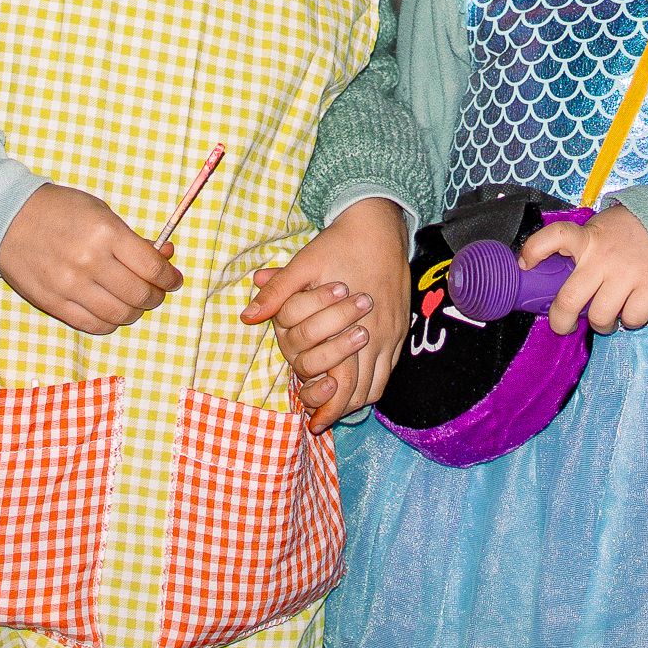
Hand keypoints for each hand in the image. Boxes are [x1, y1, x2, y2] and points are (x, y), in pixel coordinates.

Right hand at [1, 184, 178, 334]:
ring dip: (136, 312)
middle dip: (156, 296)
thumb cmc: (60, 210)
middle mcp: (89, 262)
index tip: (174, 279)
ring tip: (136, 303)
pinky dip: (111, 323)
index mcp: (106, 233)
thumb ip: (133, 240)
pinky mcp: (54, 304)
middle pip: (139, 295)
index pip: (152, 267)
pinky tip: (114, 312)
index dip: (170, 278)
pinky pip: (93, 325)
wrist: (9, 218)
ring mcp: (70, 286)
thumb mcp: (102, 212)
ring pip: (120, 315)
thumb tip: (165, 258)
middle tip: (157, 292)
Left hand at [244, 198, 408, 425]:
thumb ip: (277, 293)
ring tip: (337, 409)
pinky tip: (358, 385)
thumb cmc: (338, 245)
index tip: (311, 423)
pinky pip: (390, 367)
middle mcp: (378, 334)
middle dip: (341, 411)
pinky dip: (373, 382)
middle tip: (320, 423)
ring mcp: (392, 332)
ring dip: (357, 399)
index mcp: (352, 322)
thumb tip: (247, 316)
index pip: (344, 381)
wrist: (379, 224)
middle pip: (362, 390)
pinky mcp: (400, 327)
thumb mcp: (303, 264)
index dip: (328, 407)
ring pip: (379, 383)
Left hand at [517, 206, 647, 334]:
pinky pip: (631, 319)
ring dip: (601, 324)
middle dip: (561, 321)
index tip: (525, 265)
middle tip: (564, 324)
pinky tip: (632, 309)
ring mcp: (627, 275)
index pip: (555, 236)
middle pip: (569, 300)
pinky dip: (630, 320)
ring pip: (600, 317)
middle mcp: (603, 258)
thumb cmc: (629, 232)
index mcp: (588, 238)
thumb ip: (581, 245)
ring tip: (606, 317)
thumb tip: (552, 269)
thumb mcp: (600, 228)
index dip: (534, 250)